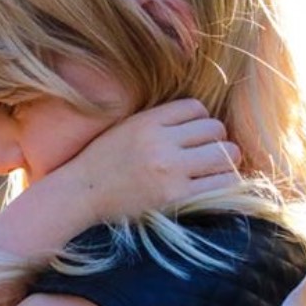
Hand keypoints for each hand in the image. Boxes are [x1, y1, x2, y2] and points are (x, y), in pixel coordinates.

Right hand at [56, 98, 242, 221]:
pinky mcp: (176, 197)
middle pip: (215, 129)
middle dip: (215, 140)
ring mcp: (170, 170)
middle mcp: (160, 143)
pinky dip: (223, 182)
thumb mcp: (125, 128)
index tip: (192, 136)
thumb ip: (158, 121)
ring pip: (225, 154)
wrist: (79, 196)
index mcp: (147, 122)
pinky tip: (212, 185)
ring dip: (225, 160)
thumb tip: (199, 117)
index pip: (196, 108)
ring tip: (213, 169)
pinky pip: (221, 183)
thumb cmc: (101, 164)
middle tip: (206, 154)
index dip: (199, 121)